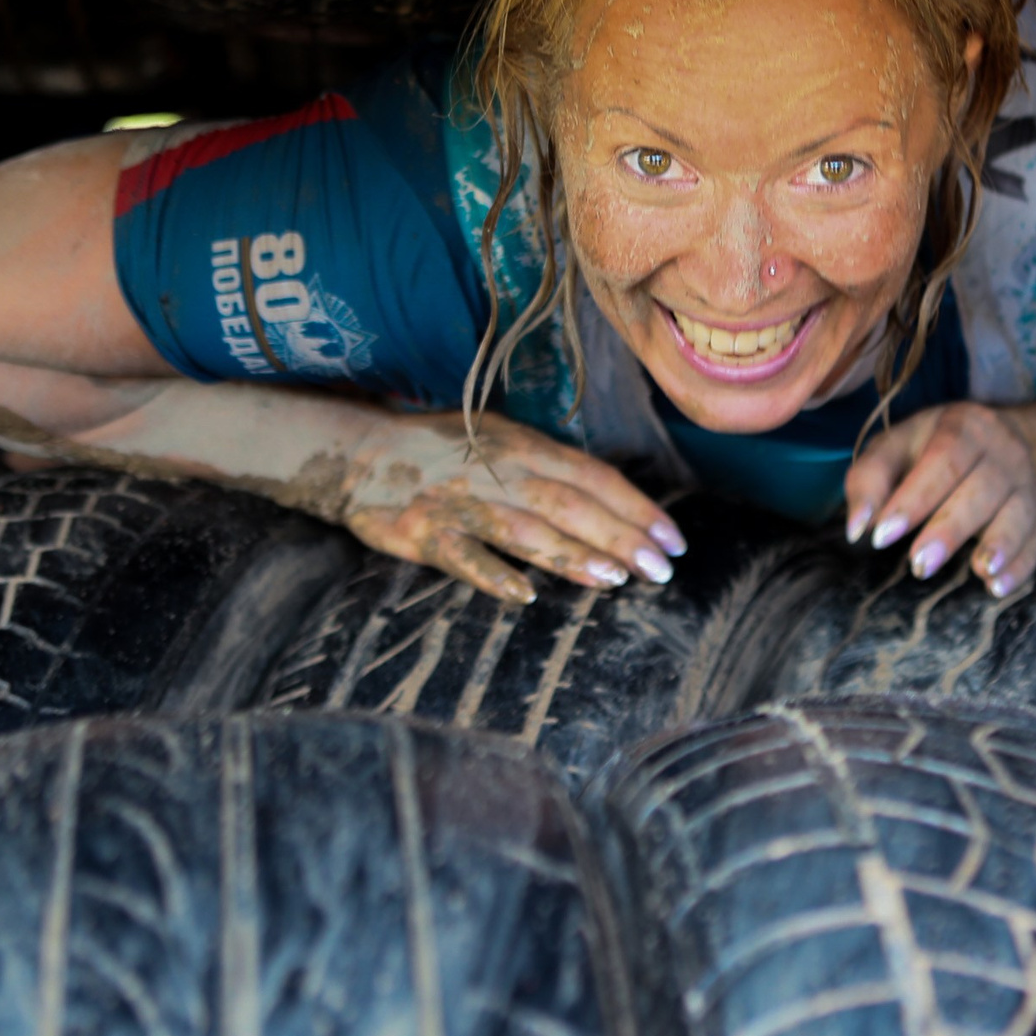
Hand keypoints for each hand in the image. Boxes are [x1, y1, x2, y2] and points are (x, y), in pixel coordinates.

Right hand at [340, 413, 685, 604]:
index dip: (636, 508)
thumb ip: (550, 468)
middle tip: (661, 569)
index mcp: (525, 449)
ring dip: (572, 555)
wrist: (362, 452)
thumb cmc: (444, 449)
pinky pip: (465, 558)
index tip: (673, 539)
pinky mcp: (426, 534)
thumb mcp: (503, 440)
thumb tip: (609, 500)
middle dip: (620, 537)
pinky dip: (494, 575)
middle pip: (571, 506)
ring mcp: (462, 505)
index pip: (594, 478)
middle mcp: (500, 474)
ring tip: (614, 579)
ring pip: (526, 532)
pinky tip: (525, 594)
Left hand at [844, 402, 1035, 597]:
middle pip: (982, 488)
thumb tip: (856, 528)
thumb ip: (869, 480)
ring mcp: (1025, 482)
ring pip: (1018, 512)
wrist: (998, 437)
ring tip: (979, 571)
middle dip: (951, 528)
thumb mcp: (895, 447)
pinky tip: (998, 587)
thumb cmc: (930, 448)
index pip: (943, 459)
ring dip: (1000, 543)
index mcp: (962, 427)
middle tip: (920, 564)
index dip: (914, 498)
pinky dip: (1021, 565)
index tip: (882, 536)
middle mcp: (1002, 450)